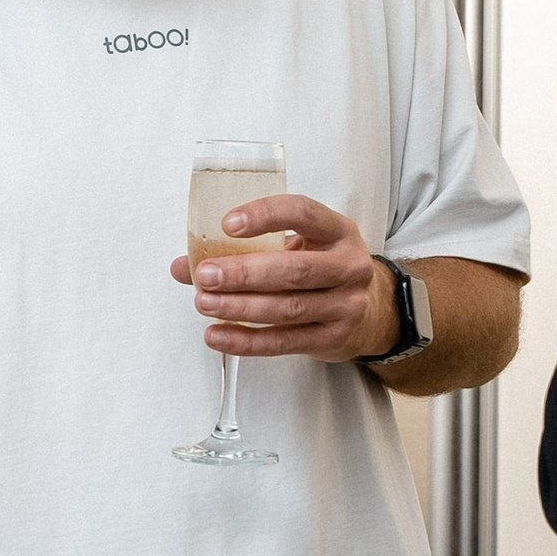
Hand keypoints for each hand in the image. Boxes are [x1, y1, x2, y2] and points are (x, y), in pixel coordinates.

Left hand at [172, 193, 397, 359]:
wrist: (372, 311)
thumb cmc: (322, 269)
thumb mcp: (297, 246)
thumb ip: (244, 250)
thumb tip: (184, 265)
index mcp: (338, 231)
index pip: (303, 213)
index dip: (265, 215)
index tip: (227, 224)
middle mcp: (349, 266)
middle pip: (295, 270)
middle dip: (245, 273)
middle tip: (206, 275)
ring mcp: (345, 305)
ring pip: (288, 308)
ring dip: (241, 307)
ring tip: (204, 303)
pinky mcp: (333, 338)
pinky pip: (284, 341)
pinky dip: (247, 341)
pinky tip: (217, 335)